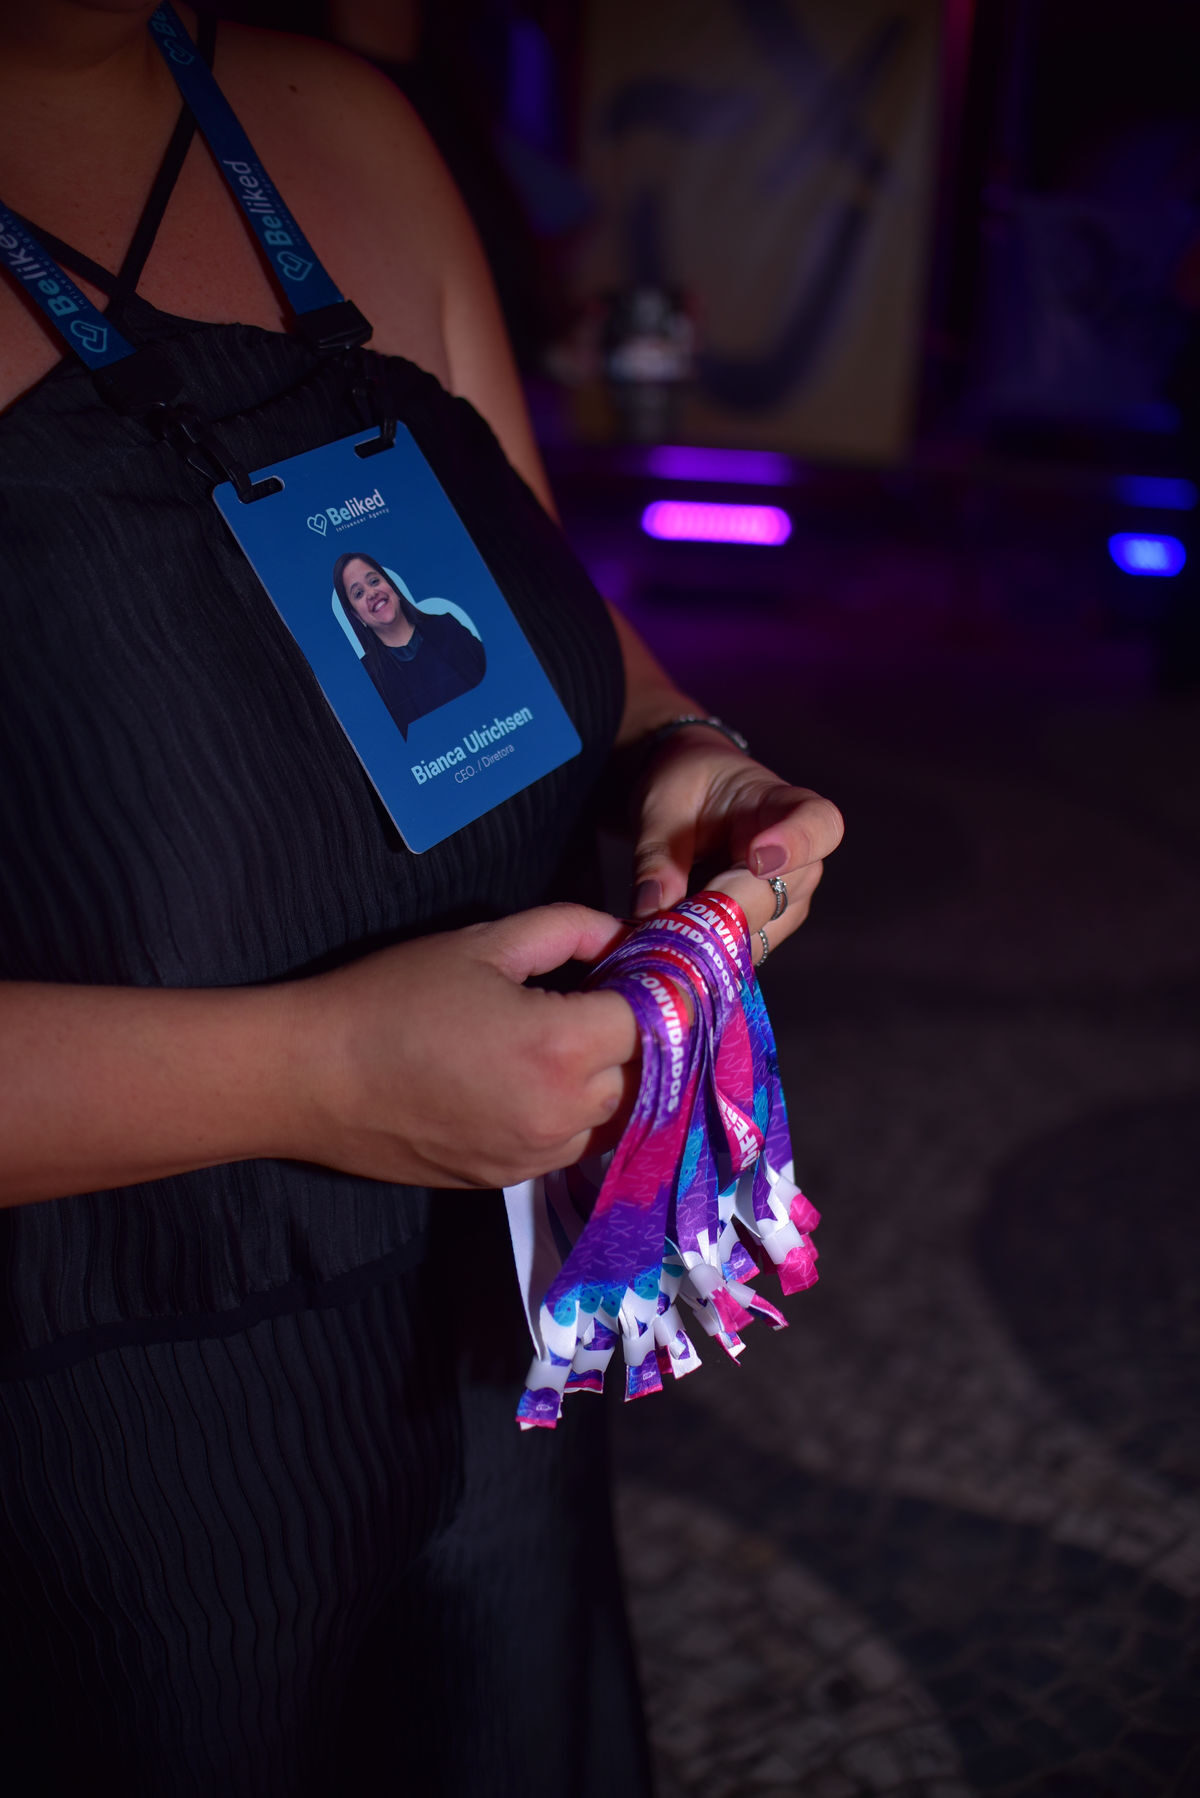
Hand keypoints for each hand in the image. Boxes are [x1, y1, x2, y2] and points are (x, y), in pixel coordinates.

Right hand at [287, 905, 639, 1188]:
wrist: (313, 1077)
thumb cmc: (392, 999)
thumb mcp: (483, 944)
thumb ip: (567, 930)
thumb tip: (621, 934)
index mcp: (561, 1046)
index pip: (653, 1019)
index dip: (652, 988)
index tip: (640, 968)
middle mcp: (562, 1112)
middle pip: (641, 1072)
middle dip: (633, 1034)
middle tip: (605, 996)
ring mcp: (537, 1155)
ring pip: (612, 1115)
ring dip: (607, 1079)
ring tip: (570, 1039)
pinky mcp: (509, 1179)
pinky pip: (570, 1144)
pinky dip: (572, 1113)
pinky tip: (537, 1079)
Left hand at [630, 731, 843, 935]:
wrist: (690, 801)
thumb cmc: (688, 786)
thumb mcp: (662, 805)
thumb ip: (658, 854)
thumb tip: (650, 906)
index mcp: (784, 805)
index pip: (818, 824)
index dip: (796, 845)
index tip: (758, 860)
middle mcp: (800, 860)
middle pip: (779, 897)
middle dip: (720, 911)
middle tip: (663, 915)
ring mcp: (786, 901)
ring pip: (755, 935)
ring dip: (704, 936)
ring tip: (654, 923)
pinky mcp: (761, 930)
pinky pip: (735, 953)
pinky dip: (698, 951)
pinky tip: (665, 937)